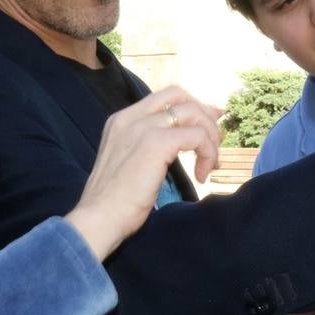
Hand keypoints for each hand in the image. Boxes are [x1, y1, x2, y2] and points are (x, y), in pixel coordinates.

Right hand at [66, 85, 221, 259]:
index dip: (192, 106)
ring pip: (193, 114)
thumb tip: (185, 139)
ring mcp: (143, 127)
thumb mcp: (130, 164)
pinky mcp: (156, 143)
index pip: (165, 97)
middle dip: (205, 116)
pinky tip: (201, 177)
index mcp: (122, 120)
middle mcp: (131, 117)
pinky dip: (207, 154)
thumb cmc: (115, 202)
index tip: (209, 125)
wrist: (99, 218)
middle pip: (181, 96)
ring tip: (210, 165)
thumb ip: (151, 146)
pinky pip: (197, 136)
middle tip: (215, 143)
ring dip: (210, 138)